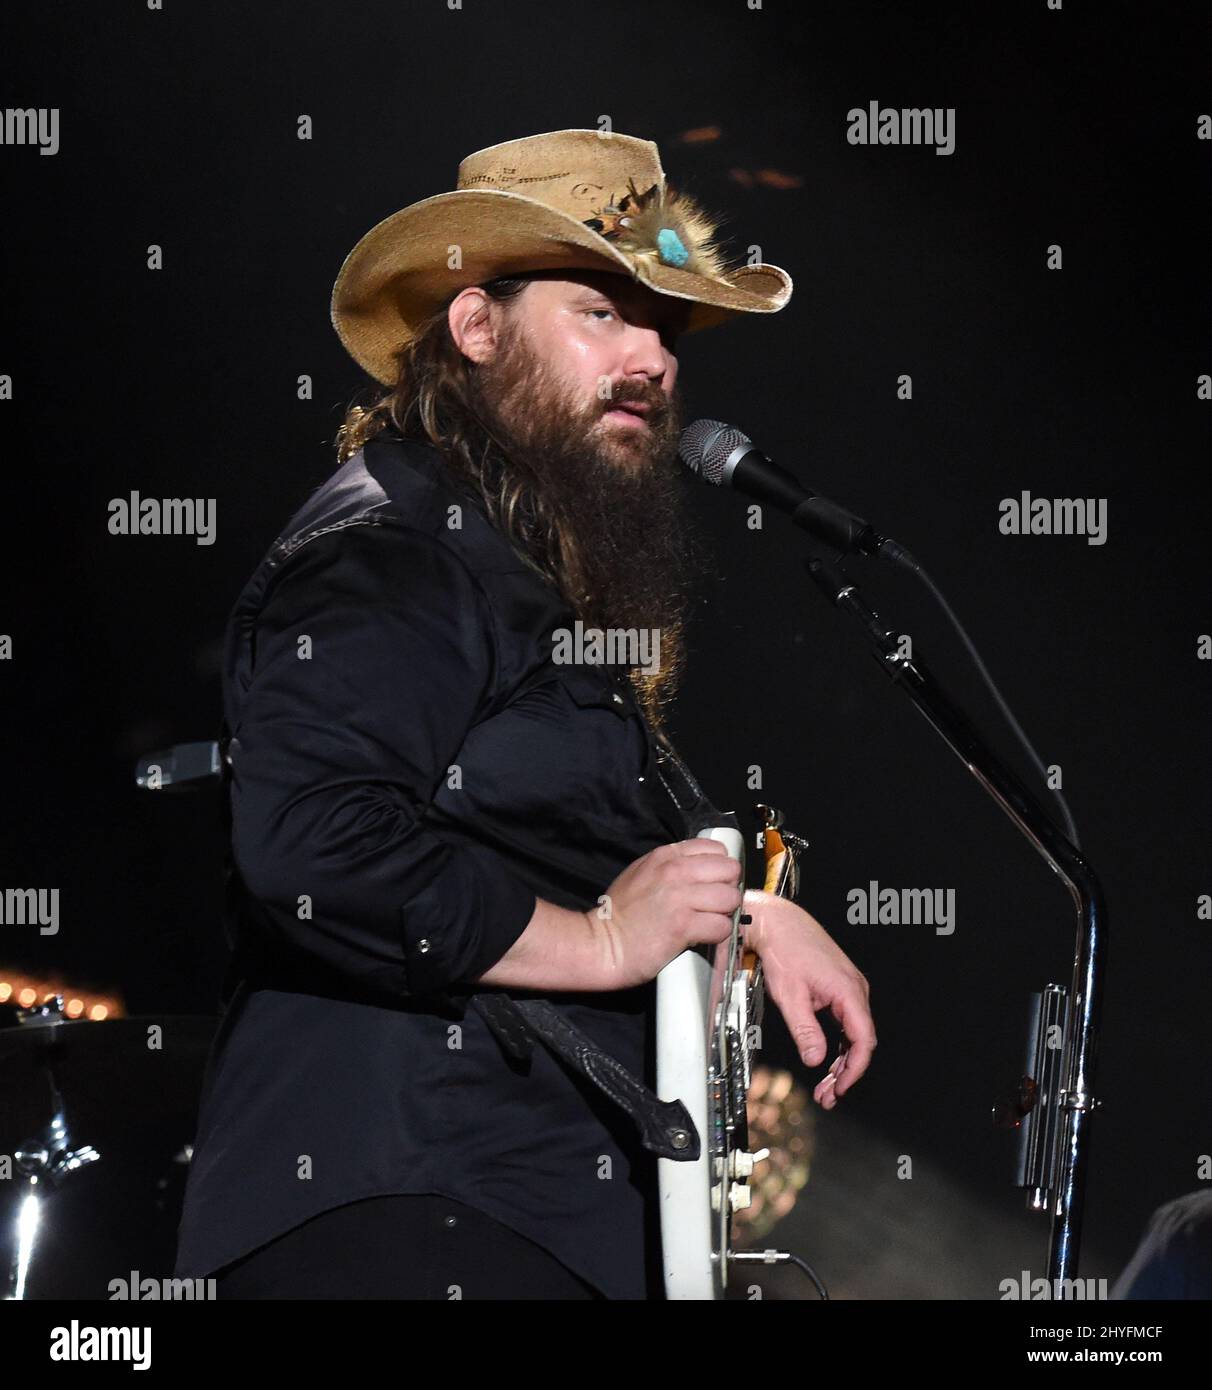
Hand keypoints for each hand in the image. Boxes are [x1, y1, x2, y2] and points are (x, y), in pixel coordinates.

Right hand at [589, 839, 743, 988]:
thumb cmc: (620, 914)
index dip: (720, 869)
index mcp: (666, 856)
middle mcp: (675, 871)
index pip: (716, 849)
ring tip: (708, 920)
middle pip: (729, 870)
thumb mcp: (641, 872)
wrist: (602, 943)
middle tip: (714, 904)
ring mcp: (680, 897)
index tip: (713, 883)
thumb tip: (702, 870)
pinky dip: (717, 934)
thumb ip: (671, 865)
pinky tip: (703, 936)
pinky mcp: (683, 925)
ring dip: (724, 913)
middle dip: (727, 888)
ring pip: (730, 898)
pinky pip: (722, 926)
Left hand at [742, 890, 875, 1108]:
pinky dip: (838, 1044)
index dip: (854, 1070)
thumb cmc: (784, 950)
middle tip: (828, 1096)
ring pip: (853, 1033)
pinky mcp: (838, 987)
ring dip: (841, 1061)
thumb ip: (805, 1029)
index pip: (863, 1040)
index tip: (840, 1089)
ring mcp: (848, 987)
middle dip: (846, 1072)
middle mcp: (854, 989)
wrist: (777, 921)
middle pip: (860, 1041)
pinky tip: (827, 1061)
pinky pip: (845, 1022)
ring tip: (826, 1087)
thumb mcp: (790, 995)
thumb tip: (816, 1060)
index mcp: (848, 991)